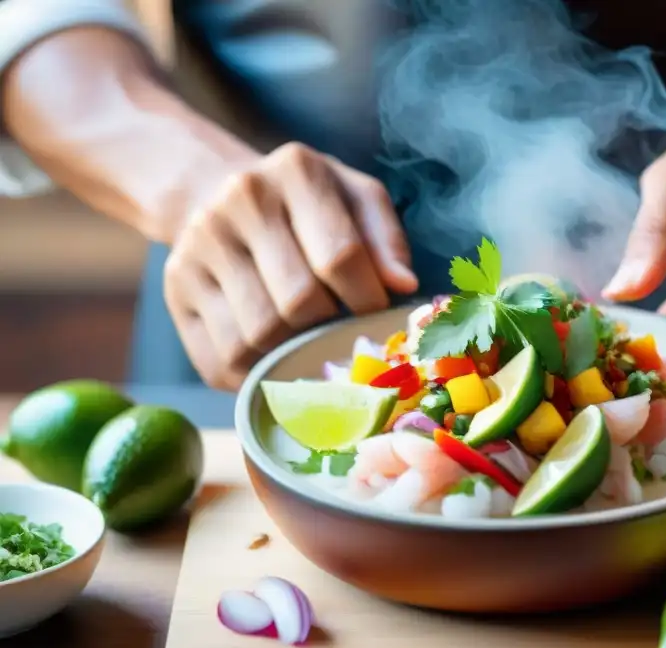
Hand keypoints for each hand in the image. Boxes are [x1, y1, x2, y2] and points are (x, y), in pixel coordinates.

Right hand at [164, 142, 417, 389]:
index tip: (375, 315)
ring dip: (292, 354)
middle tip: (339, 332)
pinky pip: (220, 358)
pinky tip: (274, 357)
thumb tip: (403, 286)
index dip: (367, 300)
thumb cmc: (307, 207)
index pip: (340, 256)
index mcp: (296, 171)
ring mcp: (198, 245)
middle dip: (328, 329)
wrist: (217, 194)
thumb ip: (386, 238)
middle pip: (297, 301)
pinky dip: (255, 372)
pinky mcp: (176, 288)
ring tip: (307, 342)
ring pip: (256, 336)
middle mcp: (239, 200)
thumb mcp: (356, 201)